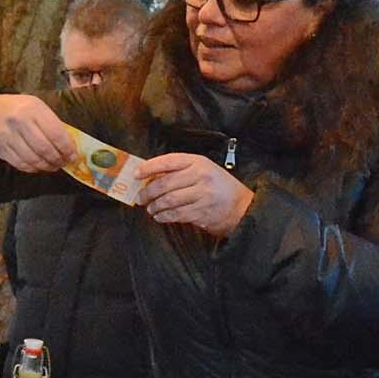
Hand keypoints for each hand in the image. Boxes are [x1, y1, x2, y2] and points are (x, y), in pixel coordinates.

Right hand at [0, 94, 75, 172]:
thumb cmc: (23, 110)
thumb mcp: (39, 108)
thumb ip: (54, 124)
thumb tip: (70, 148)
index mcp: (33, 108)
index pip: (55, 133)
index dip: (67, 148)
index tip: (73, 156)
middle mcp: (19, 121)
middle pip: (43, 148)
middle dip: (57, 159)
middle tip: (64, 163)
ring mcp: (8, 136)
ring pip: (32, 159)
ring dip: (46, 166)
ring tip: (54, 166)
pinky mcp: (1, 149)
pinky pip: (20, 164)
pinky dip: (32, 168)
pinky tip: (39, 166)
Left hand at [136, 153, 253, 236]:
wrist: (242, 206)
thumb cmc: (218, 186)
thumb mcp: (203, 170)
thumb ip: (180, 171)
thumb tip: (150, 178)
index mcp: (198, 162)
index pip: (168, 161)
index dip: (149, 167)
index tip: (136, 174)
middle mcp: (200, 176)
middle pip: (165, 183)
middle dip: (148, 192)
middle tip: (140, 198)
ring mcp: (203, 194)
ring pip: (169, 200)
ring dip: (155, 206)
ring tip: (150, 209)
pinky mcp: (203, 212)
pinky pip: (177, 214)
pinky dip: (164, 216)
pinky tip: (160, 217)